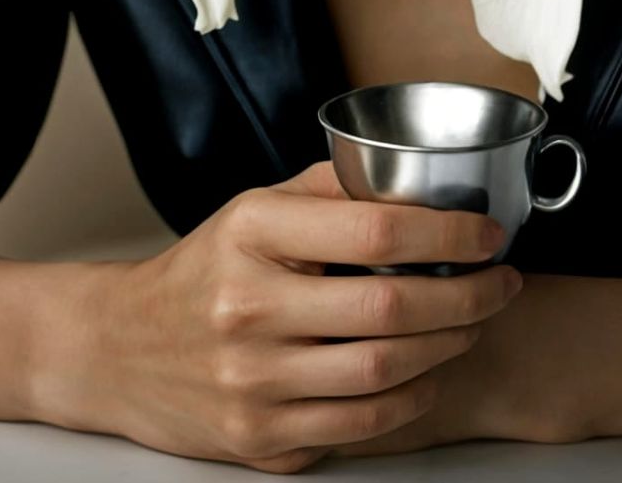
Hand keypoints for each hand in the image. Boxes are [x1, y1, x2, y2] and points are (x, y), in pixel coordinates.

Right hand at [44, 158, 522, 473]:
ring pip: (385, 373)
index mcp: (252, 235)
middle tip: (500, 283)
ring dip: (450, 347)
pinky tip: (428, 371)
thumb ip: (331, 190)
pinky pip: (362, 425)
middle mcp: (249, 310)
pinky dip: (411, 398)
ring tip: (473, 323)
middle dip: (468, 297)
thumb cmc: (203, 269)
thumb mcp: (254, 208)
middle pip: (391, 310)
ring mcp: (254, 384)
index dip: (448, 235)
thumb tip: (418, 181)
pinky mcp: (260, 441)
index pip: (375, 231)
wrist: (121, 349)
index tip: (487, 234)